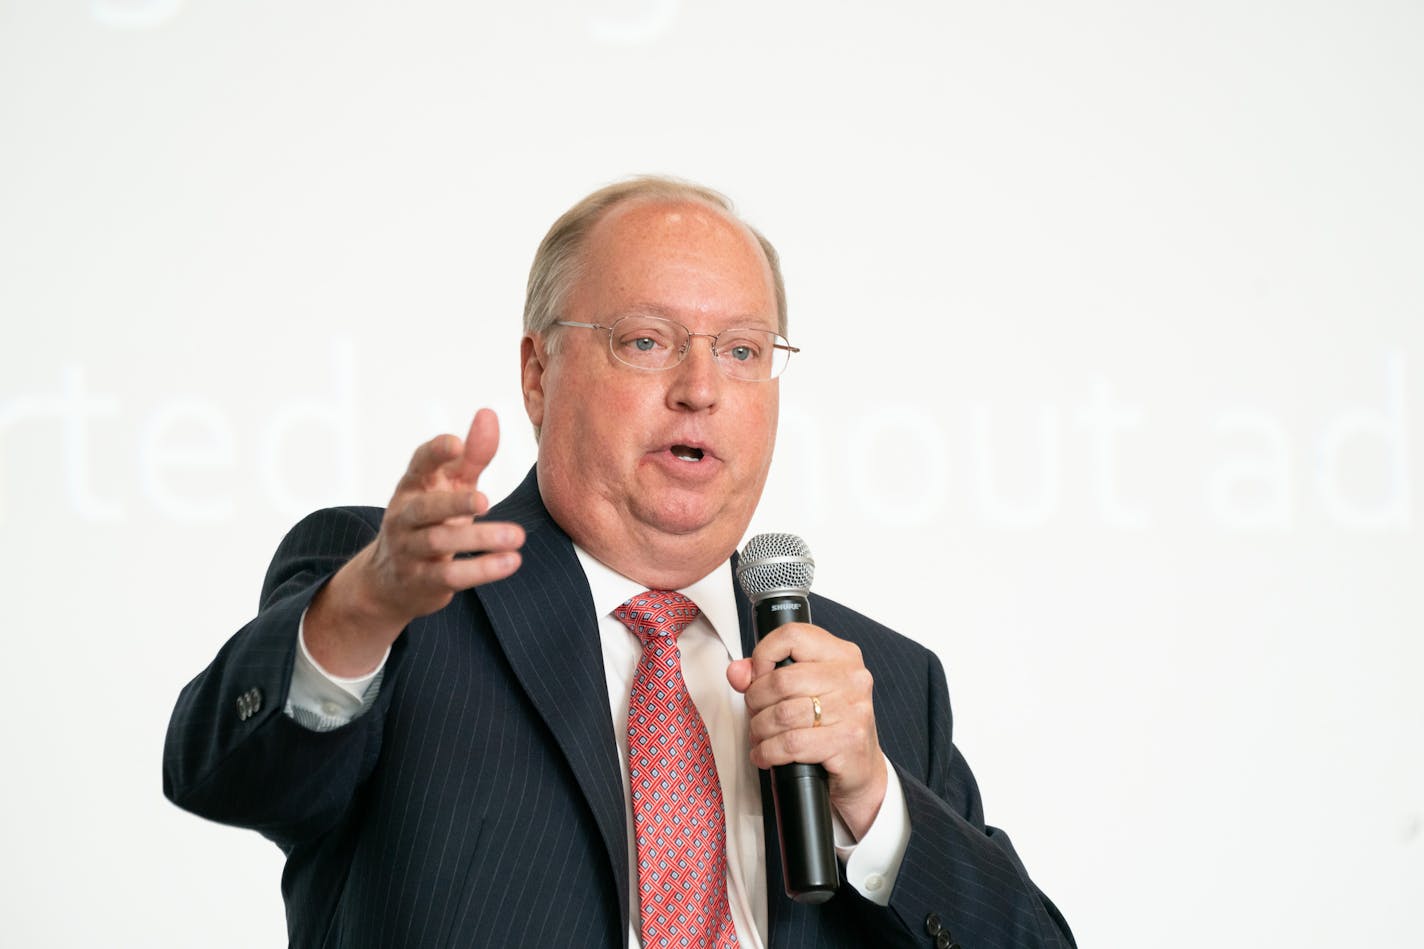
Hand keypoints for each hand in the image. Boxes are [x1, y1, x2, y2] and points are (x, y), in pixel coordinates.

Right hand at [305, 409, 524, 675]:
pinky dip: (481, 569)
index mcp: (413, 486)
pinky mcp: (422, 581)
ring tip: (517, 536)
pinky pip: (450, 576)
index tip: (456, 442)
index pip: (419, 464)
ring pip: (439, 542)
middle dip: (453, 503)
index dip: (435, 452)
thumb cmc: (431, 519)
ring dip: (479, 539)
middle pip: (425, 508)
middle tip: (485, 499)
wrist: (391, 580)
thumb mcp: (449, 485)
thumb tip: (488, 413)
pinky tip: (511, 561)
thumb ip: (472, 455)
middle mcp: (405, 516)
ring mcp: (409, 550)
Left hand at [727, 623, 887, 838]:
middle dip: (756, 701)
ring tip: (760, 736)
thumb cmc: (830, 726)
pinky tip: (766, 755)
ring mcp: (853, 709)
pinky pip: (791, 744)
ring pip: (782, 714)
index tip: (756, 677)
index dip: (763, 655)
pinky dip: (768, 752)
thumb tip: (737, 672)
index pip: (792, 635)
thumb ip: (766, 676)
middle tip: (756, 714)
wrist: (862, 770)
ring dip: (760, 729)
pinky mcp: (848, 741)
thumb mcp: (803, 692)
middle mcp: (852, 678)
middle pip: (781, 680)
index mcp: (842, 655)